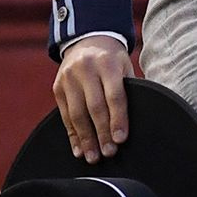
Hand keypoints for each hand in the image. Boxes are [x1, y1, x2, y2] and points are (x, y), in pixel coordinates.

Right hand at [53, 34, 132, 162]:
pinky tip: (79, 149)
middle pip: (95, 107)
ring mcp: (69, 78)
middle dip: (102, 133)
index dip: (118, 119)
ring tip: (94, 157)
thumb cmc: (112, 59)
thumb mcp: (124, 66)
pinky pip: (65, 115)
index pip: (114, 95)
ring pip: (77, 114)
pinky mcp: (58, 87)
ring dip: (86, 139)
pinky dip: (72, 135)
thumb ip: (129, 90)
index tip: (120, 139)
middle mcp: (86, 69)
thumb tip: (138, 121)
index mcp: (108, 63)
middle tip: (109, 153)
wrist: (86, 39)